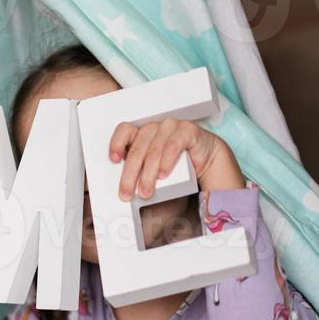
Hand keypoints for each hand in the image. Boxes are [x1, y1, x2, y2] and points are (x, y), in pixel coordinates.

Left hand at [107, 119, 243, 199]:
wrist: (204, 160)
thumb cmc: (176, 166)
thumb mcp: (153, 172)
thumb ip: (139, 176)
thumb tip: (124, 191)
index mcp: (142, 134)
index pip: (125, 131)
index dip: (117, 143)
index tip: (113, 160)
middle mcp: (154, 128)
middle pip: (137, 148)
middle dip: (130, 174)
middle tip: (127, 193)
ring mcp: (171, 127)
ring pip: (154, 149)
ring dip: (148, 174)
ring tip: (145, 191)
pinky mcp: (187, 130)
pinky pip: (174, 145)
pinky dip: (167, 161)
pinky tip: (163, 174)